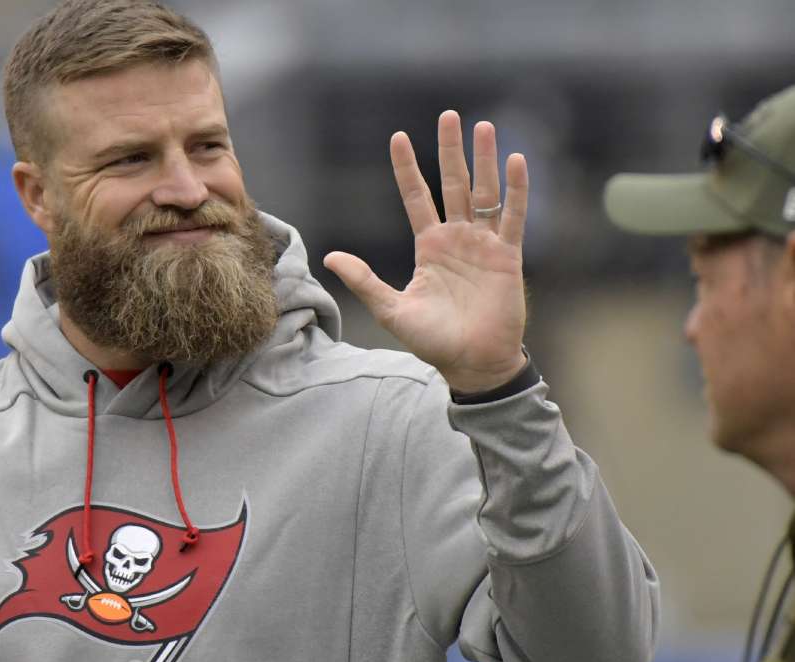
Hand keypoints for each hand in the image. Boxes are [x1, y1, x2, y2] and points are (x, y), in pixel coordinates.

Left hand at [324, 111, 527, 393]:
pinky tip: (516, 161)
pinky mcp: (508, 256)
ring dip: (484, 159)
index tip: (398, 137)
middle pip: (453, 183)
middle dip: (451, 149)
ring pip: (485, 192)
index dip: (407, 168)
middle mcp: (457, 238)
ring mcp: (484, 245)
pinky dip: (516, 190)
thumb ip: (364, 280)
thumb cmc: (433, 340)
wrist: (472, 363)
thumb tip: (330, 256)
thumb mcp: (391, 308)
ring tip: (483, 126)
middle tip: (449, 114)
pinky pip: (512, 216)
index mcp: (429, 247)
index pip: (416, 197)